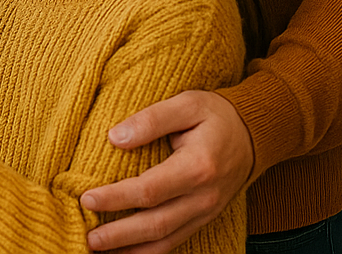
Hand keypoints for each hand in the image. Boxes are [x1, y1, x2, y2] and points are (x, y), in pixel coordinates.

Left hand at [80, 90, 252, 252]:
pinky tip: (126, 252)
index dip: (117, 198)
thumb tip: (115, 137)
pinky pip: (176, 241)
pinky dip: (150, 251)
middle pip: (156, 224)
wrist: (254, 135)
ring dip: (131, 249)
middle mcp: (204, 197)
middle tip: (89, 238)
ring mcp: (205, 212)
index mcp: (198, 167)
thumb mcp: (186, 104)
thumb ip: (151, 119)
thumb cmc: (215, 116)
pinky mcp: (203, 218)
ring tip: (100, 251)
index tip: (87, 198)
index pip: (150, 190)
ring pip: (166, 240)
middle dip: (119, 235)